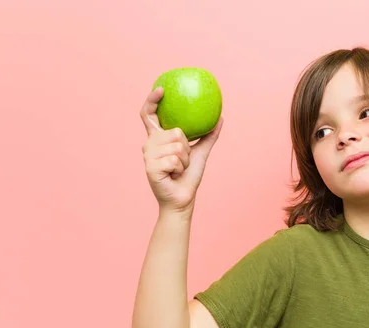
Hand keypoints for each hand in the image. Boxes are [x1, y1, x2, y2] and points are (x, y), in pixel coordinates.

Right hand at [140, 87, 223, 213]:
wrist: (183, 198)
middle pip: (174, 131)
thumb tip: (221, 117)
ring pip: (177, 145)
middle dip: (186, 147)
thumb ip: (208, 135)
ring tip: (178, 169)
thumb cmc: (189, 176)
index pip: (149, 115)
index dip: (153, 100)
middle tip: (182, 161)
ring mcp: (148, 156)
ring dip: (185, 160)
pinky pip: (175, 159)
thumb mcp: (201, 152)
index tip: (162, 89)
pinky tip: (174, 175)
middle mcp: (149, 145)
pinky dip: (181, 168)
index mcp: (158, 139)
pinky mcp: (150, 167)